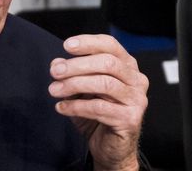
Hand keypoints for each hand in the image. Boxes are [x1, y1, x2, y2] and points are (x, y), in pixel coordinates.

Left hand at [50, 34, 149, 170]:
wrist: (111, 148)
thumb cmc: (100, 116)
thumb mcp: (82, 92)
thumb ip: (72, 75)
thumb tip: (57, 63)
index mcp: (128, 67)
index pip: (111, 46)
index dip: (89, 43)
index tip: (67, 45)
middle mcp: (137, 80)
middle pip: (108, 63)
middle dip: (77, 65)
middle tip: (55, 71)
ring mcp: (137, 99)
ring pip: (105, 83)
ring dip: (75, 85)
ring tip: (55, 90)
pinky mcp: (131, 118)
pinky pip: (100, 108)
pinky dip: (77, 106)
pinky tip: (62, 107)